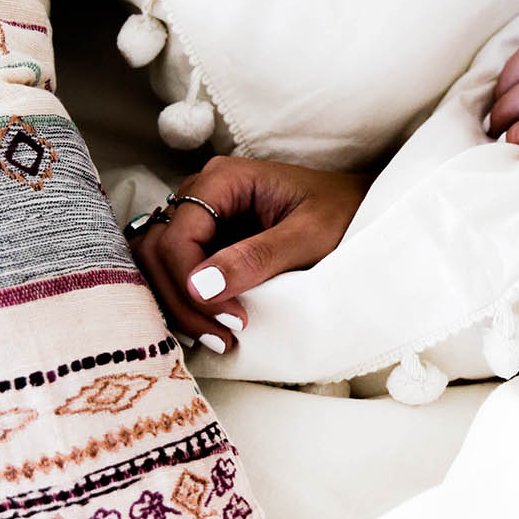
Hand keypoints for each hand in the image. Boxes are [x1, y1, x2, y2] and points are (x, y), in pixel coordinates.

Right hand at [128, 157, 368, 352]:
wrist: (362, 211)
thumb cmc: (344, 216)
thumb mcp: (309, 239)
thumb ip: (256, 258)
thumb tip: (199, 286)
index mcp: (223, 180)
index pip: (177, 236)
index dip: (192, 283)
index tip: (232, 318)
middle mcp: (201, 194)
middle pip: (156, 250)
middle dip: (181, 300)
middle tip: (222, 336)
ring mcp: (200, 218)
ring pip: (157, 265)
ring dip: (179, 305)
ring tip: (219, 338)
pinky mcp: (206, 241)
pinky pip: (176, 273)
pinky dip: (187, 303)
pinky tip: (214, 327)